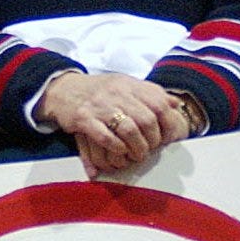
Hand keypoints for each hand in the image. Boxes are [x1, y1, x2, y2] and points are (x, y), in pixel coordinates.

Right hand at [36, 71, 191, 179]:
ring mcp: (100, 105)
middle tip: (151, 149)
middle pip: (146, 119)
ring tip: (138, 155)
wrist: (64, 88)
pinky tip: (120, 152)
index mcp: (130, 84)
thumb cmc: (100, 91)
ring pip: (128, 129)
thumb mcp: (126, 86)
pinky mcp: (83, 118)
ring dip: (137, 147)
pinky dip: (116, 147)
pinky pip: (105, 136)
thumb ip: (151, 94)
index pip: (159, 102)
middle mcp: (117, 92)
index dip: (168, 123)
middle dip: (153, 139)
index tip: (168, 138)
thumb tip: (176, 104)